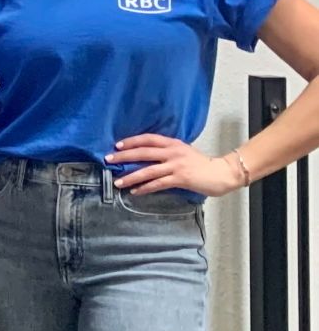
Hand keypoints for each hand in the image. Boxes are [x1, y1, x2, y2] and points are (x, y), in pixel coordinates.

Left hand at [106, 134, 243, 196]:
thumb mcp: (183, 152)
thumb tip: (145, 156)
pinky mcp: (180, 178)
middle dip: (124, 156)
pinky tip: (135, 192)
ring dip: (131, 177)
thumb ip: (167, 152)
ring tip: (117, 182)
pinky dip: (145, 188)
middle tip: (108, 160)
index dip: (132, 141)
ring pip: (148, 170)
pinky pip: (158, 184)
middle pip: (144, 152)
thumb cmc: (201, 164)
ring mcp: (176, 165)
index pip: (148, 139)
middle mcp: (173, 152)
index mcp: (173, 143)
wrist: (222, 173)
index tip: (117, 145)